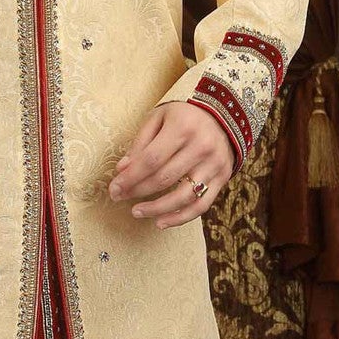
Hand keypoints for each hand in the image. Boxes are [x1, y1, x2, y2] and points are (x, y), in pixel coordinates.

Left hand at [108, 103, 234, 225]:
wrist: (223, 116)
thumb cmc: (183, 117)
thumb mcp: (159, 118)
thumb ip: (140, 143)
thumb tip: (122, 170)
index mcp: (183, 127)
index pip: (151, 159)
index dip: (131, 177)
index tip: (114, 188)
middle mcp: (201, 146)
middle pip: (165, 178)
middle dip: (138, 191)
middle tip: (120, 198)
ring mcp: (214, 164)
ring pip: (183, 196)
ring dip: (157, 209)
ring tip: (137, 212)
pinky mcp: (222, 177)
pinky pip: (201, 205)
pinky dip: (180, 218)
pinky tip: (161, 222)